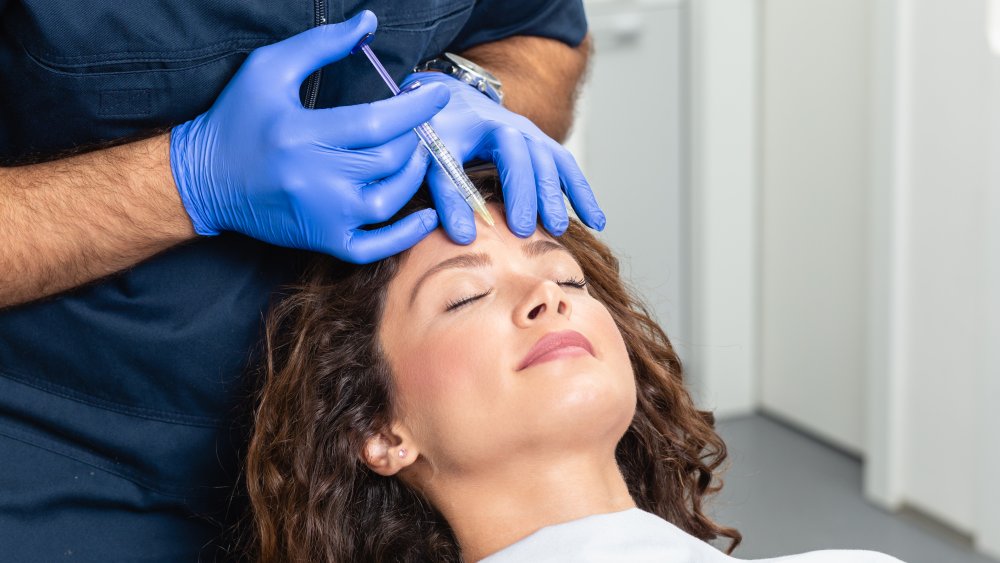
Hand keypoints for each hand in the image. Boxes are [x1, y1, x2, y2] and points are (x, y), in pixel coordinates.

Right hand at [169, 11, 450, 262]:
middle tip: (422, 120)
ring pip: (391, 199)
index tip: (436, 92)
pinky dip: (407, 234)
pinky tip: (426, 214)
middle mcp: (315, 179)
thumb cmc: (237, 119)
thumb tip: (369, 23)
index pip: (378, 123)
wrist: (202, 180)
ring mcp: (322, 215)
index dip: (416, 108)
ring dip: (415, 173)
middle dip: (417, 135)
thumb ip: (321, 44)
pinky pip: (377, 247)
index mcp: (302, 133)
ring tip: (417, 151)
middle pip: (390, 159)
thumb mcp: (269, 69)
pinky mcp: (323, 240)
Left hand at [400, 72, 604, 243]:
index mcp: (488, 125)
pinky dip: (582, 193)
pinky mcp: (543, 148)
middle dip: (539, 196)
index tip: (512, 230)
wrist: (456, 102)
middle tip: (541, 231)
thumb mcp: (431, 157)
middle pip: (534, 161)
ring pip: (555, 163)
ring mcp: (533, 136)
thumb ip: (446, 194)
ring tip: (562, 230)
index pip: (506, 159)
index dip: (513, 193)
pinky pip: (568, 169)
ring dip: (563, 196)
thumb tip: (463, 237)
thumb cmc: (440, 133)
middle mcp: (516, 127)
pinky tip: (595, 220)